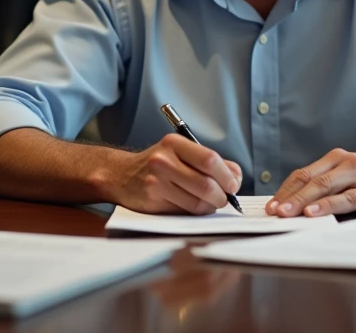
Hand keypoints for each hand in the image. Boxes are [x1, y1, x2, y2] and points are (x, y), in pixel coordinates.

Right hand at [111, 134, 241, 214]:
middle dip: (222, 195)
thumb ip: (207, 161)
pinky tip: (195, 207)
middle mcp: (164, 160)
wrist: (121, 175)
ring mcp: (157, 181)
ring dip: (211, 206)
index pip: (210, 159)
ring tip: (211, 203)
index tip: (234, 184)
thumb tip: (235, 176)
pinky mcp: (153, 200)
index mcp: (174, 143)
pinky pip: (185, 212)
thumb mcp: (178, 152)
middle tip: (225, 198)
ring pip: (197, 202)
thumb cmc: (157, 164)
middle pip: (206, 184)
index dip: (228, 175)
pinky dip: (196, 212)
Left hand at [265, 149, 355, 217]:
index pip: (303, 174)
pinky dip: (329, 205)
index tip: (270, 205)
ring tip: (287, 213)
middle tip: (273, 212)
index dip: (285, 190)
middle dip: (289, 197)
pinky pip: (348, 198)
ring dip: (303, 201)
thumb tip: (296, 205)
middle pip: (310, 180)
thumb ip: (328, 186)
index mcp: (336, 159)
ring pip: (326, 187)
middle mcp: (347, 162)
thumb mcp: (350, 178)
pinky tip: (315, 212)